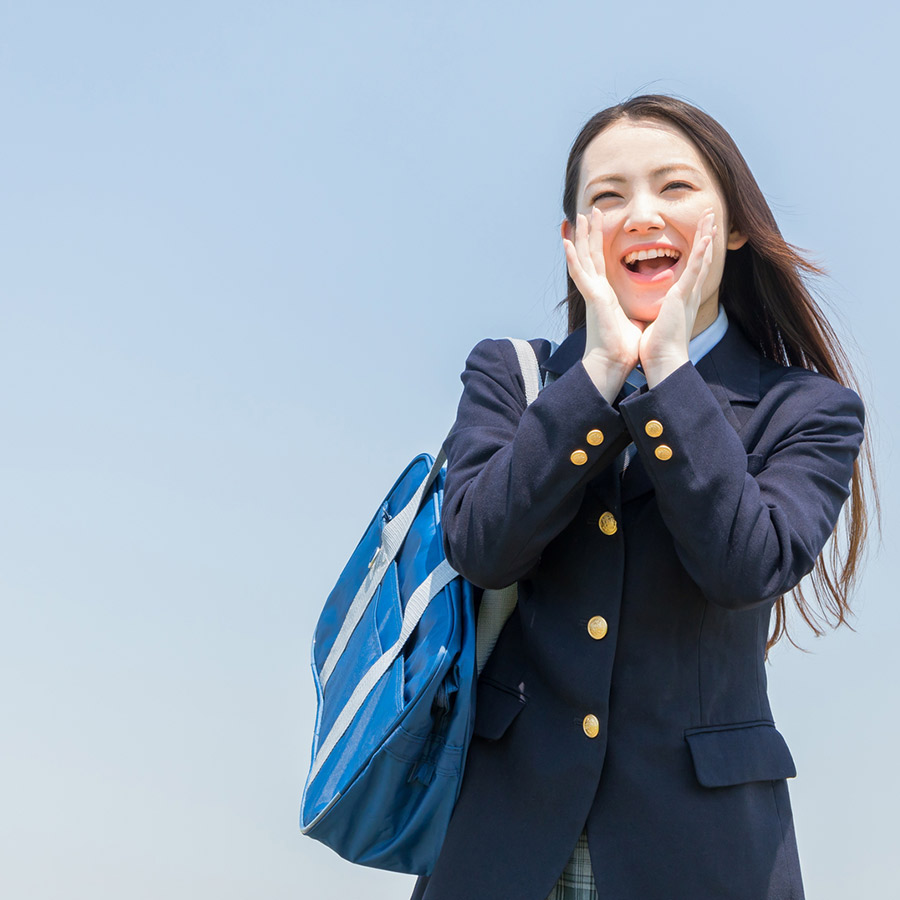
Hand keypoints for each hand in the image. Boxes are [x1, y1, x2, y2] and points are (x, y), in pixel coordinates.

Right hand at [563, 207, 641, 402]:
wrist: (612, 364)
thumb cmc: (622, 349)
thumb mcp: (632, 320)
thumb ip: (633, 311)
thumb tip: (645, 311)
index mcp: (605, 295)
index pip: (600, 264)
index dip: (598, 245)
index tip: (596, 227)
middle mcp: (596, 292)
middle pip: (590, 256)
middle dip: (589, 233)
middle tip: (587, 212)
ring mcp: (592, 294)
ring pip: (583, 259)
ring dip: (580, 237)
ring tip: (579, 217)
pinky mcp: (593, 299)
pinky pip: (580, 274)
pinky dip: (573, 258)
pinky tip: (568, 243)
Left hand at [638, 210, 716, 386]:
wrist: (663, 362)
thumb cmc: (658, 348)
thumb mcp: (659, 322)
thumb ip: (661, 312)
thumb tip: (657, 312)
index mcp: (683, 300)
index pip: (693, 270)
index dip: (699, 250)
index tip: (701, 233)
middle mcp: (690, 295)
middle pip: (702, 259)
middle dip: (706, 236)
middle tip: (711, 216)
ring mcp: (688, 295)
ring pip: (701, 259)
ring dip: (706, 237)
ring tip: (710, 217)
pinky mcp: (682, 298)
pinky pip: (694, 272)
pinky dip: (701, 254)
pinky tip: (707, 238)